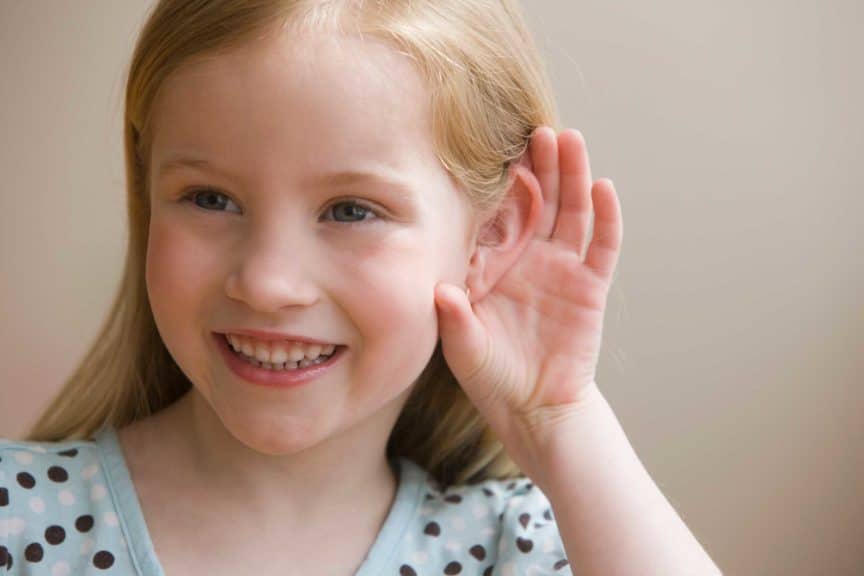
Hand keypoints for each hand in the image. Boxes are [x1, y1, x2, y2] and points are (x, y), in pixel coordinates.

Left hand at [434, 126, 622, 478]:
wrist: (534, 408)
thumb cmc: (492, 376)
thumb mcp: (463, 348)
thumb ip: (454, 318)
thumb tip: (440, 290)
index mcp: (494, 267)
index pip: (496, 216)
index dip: (497, 186)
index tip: (491, 152)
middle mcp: (529, 260)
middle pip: (537, 203)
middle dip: (538, 167)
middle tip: (536, 131)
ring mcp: (562, 270)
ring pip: (570, 213)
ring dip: (572, 177)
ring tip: (570, 140)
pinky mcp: (590, 287)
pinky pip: (602, 247)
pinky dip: (606, 218)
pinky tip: (604, 187)